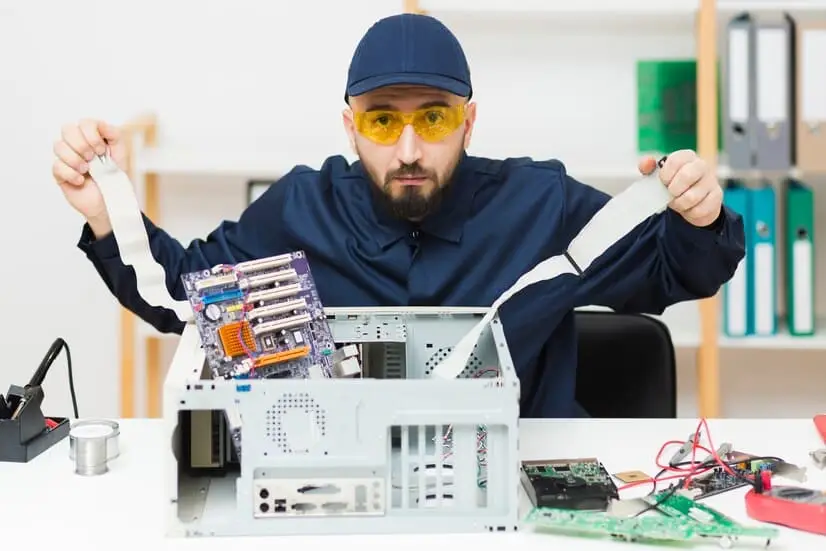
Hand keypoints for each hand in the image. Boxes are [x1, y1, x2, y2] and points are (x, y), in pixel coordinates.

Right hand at [52, 119, 127, 236]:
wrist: (110, 201)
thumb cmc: (114, 177)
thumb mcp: (120, 154)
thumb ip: (114, 135)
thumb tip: (102, 124)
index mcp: (91, 137)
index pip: (84, 123)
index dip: (92, 134)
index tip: (102, 150)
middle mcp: (77, 144)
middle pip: (67, 129)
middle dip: (82, 144)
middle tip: (93, 158)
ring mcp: (66, 158)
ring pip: (59, 145)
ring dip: (75, 159)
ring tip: (87, 170)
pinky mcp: (60, 173)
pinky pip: (56, 166)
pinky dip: (71, 173)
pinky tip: (81, 181)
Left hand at [638, 149, 722, 226]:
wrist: (692, 201)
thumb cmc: (674, 184)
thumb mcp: (659, 175)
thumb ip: (648, 167)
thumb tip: (645, 164)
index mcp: (686, 156)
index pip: (675, 161)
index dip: (665, 175)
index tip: (663, 182)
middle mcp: (701, 165)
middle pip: (686, 176)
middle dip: (673, 190)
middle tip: (670, 193)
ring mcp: (711, 180)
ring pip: (691, 197)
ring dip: (679, 204)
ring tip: (678, 202)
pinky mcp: (717, 196)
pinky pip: (699, 209)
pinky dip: (689, 212)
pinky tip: (689, 208)